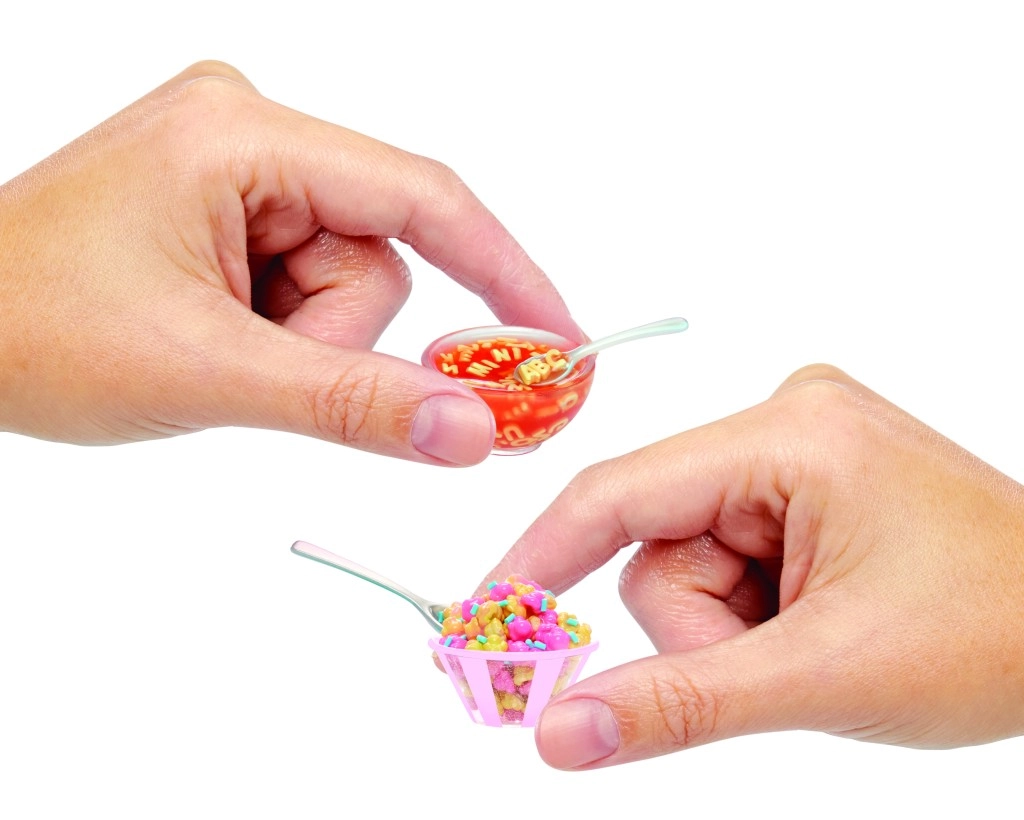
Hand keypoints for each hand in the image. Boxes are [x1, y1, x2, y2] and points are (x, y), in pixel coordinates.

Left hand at [0, 61, 581, 465]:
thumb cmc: (32, 332)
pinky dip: (285, 329)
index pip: (419, 197)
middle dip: (338, 335)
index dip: (504, 273)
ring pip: (347, 276)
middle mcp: (247, 129)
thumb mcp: (212, 373)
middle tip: (261, 371)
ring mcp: (237, 164)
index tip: (560, 342)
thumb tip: (475, 431)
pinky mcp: (230, 202)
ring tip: (218, 350)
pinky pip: (308, 278)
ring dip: (305, 338)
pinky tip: (216, 334)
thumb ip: (354, 403)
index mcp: (241, 136)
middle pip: (378, 252)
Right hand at [483, 364, 1023, 768]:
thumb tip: (559, 730)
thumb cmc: (999, 633)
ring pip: (691, 560)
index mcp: (791, 437)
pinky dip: (752, 611)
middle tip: (779, 665)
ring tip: (815, 643)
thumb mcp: (824, 674)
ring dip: (730, 627)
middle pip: (661, 544)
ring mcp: (799, 448)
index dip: (542, 562)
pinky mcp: (805, 480)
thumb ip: (681, 702)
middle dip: (701, 628)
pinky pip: (727, 554)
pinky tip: (818, 619)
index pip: (621, 494)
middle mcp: (787, 421)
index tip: (487, 625)